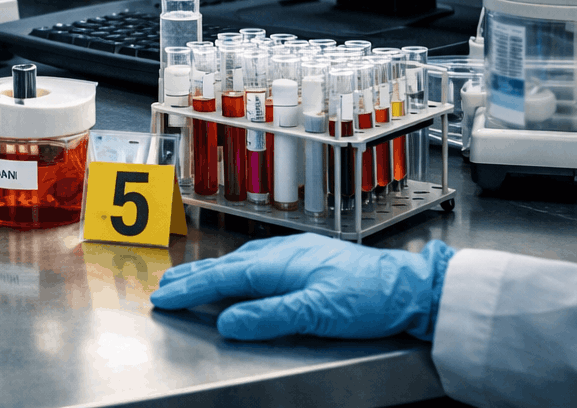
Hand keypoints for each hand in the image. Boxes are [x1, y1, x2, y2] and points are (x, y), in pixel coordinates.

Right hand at [149, 233, 454, 340]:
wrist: (412, 286)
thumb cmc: (370, 297)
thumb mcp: (319, 314)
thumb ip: (270, 317)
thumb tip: (227, 322)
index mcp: (279, 264)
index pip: (223, 279)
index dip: (190, 289)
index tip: (164, 298)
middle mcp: (282, 253)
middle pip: (225, 266)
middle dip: (192, 277)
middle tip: (164, 288)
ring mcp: (295, 254)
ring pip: (240, 262)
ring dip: (211, 272)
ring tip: (190, 279)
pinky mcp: (309, 259)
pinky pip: (257, 261)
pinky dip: (235, 269)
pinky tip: (239, 274)